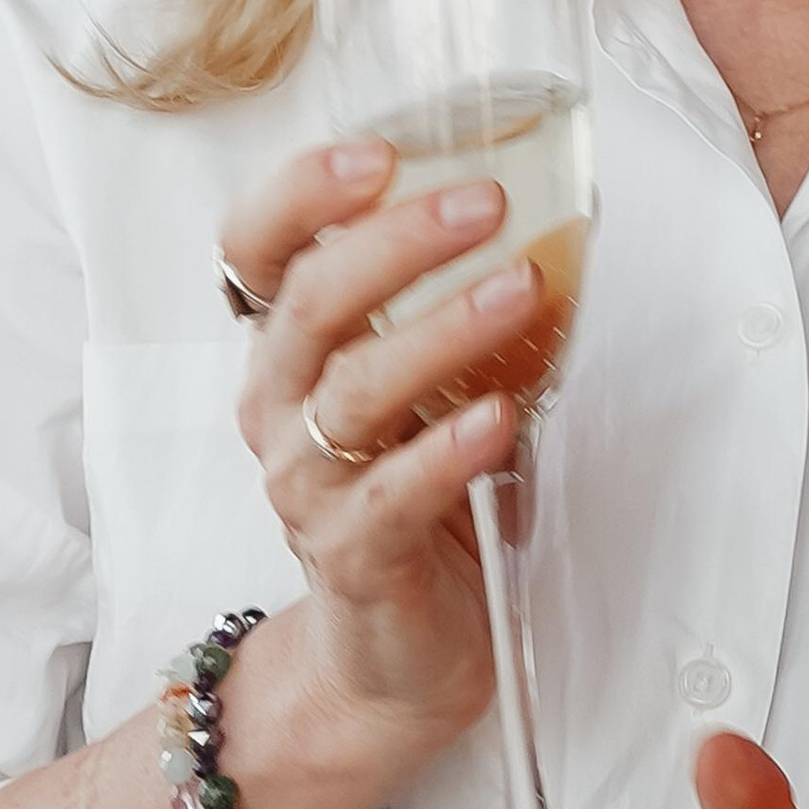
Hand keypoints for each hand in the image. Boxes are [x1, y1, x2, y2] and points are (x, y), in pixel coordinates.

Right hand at [218, 137, 530, 808]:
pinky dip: (447, 451)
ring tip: (518, 292)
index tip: (380, 152)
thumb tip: (552, 221)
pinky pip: (391, 495)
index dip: (303, 192)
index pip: (256, 247)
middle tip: (485, 203)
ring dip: (439, 333)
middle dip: (396, 242)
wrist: (395, 656)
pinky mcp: (351, 557)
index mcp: (288, 350)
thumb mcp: (428, 387)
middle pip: (310, 305)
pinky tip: (501, 420)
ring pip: (351, 393)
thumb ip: (455, 309)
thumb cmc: (418, 496)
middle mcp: (276, 408)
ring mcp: (305, 486)